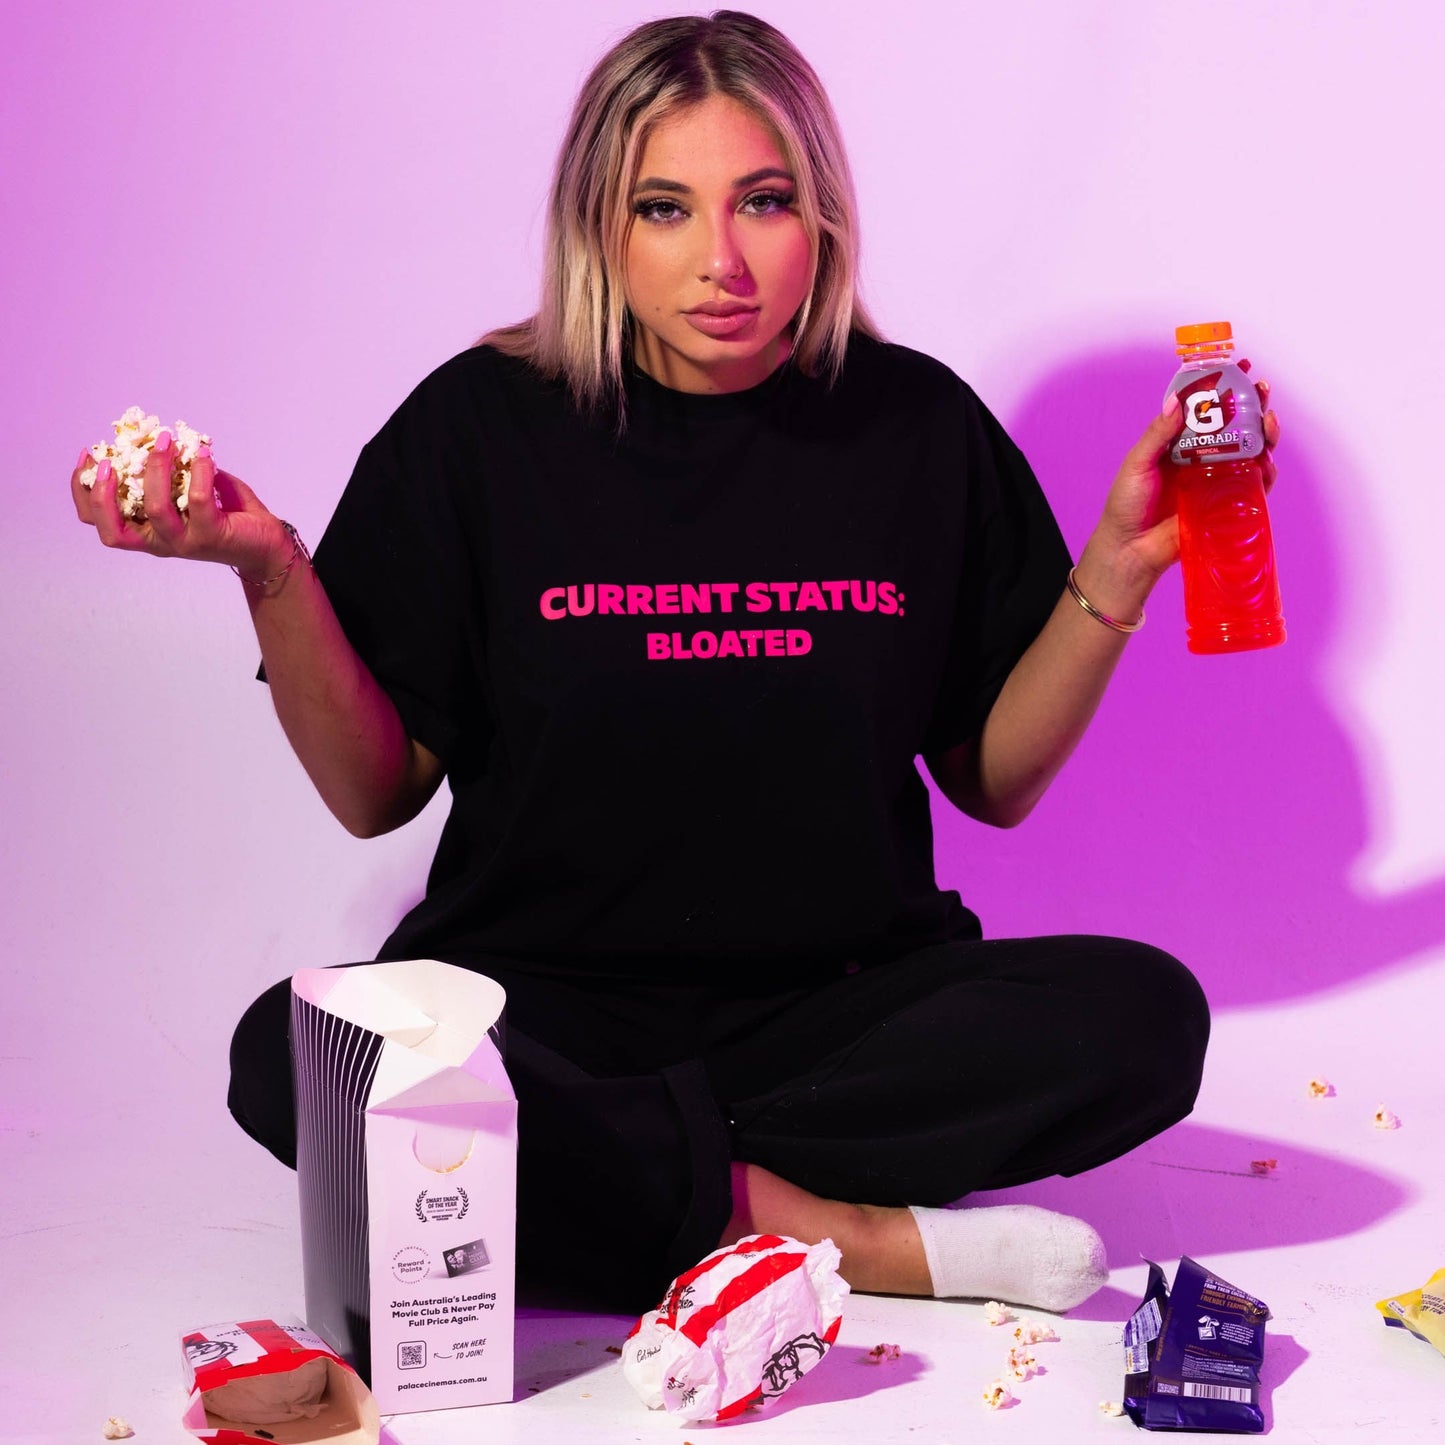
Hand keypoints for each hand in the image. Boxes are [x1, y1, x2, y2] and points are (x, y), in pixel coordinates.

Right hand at [71, 433, 291, 580]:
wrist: (267, 545)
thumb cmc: (227, 514)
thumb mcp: (189, 489)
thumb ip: (171, 470)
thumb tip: (157, 437)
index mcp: (145, 531)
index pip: (97, 521)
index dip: (83, 491)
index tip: (89, 455)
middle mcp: (159, 542)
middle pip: (111, 530)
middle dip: (101, 495)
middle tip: (108, 460)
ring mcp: (184, 542)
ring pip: (154, 509)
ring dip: (155, 469)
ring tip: (165, 440)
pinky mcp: (211, 536)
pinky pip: (197, 500)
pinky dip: (198, 471)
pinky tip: (203, 453)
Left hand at [1091, 362, 1280, 582]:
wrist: (1130, 549)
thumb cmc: (1127, 505)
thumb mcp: (1138, 463)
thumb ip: (1158, 434)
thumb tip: (1176, 401)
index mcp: (1179, 444)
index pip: (1206, 412)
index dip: (1223, 391)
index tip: (1238, 369)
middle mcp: (1202, 459)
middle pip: (1236, 428)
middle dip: (1253, 407)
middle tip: (1261, 390)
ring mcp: (1217, 481)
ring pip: (1251, 453)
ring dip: (1265, 435)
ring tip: (1268, 423)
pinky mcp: (1227, 505)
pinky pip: (1254, 487)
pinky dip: (1266, 473)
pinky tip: (1267, 462)